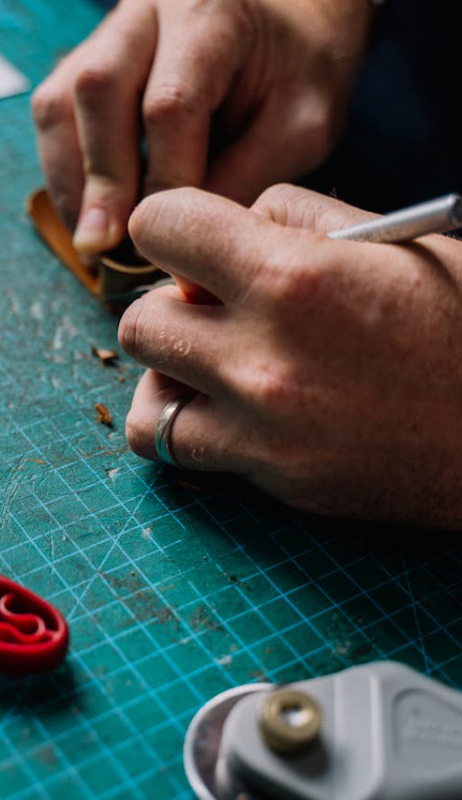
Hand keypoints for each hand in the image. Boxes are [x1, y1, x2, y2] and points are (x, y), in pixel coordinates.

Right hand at [32, 0, 370, 252]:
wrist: (289, 27)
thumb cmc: (299, 76)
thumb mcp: (302, 128)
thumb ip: (248, 175)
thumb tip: (182, 237)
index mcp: (211, 16)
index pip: (169, 106)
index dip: (163, 183)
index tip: (171, 242)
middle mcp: (151, 12)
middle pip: (98, 91)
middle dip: (102, 181)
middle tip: (107, 248)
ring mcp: (114, 31)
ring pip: (63, 101)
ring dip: (73, 180)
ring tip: (93, 242)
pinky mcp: (94, 57)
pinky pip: (58, 110)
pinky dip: (67, 169)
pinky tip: (90, 213)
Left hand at [118, 184, 461, 527]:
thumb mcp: (395, 241)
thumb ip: (298, 219)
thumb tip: (237, 227)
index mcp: (293, 274)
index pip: (158, 225)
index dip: (172, 226)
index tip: (197, 244)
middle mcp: (262, 353)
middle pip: (139, 319)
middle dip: (170, 305)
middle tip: (214, 311)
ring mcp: (263, 426)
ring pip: (145, 394)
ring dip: (168, 372)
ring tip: (210, 366)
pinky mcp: (273, 477)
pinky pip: (178, 450)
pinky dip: (184, 427)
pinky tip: (222, 412)